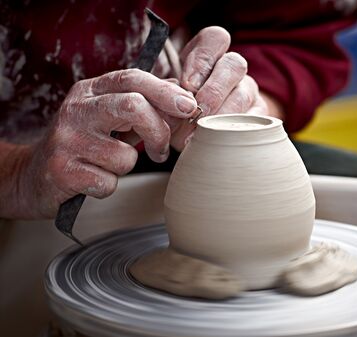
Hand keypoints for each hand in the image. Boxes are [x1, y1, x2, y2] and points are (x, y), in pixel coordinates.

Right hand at [13, 69, 196, 217]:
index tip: (189, 107)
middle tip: (160, 151)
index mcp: (90, 91)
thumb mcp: (108, 117)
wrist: (34, 176)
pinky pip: (109, 182)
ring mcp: (67, 140)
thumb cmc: (83, 145)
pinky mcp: (63, 170)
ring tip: (107, 165)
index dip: (166, 91)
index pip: (133, 79)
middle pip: (133, 107)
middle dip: (158, 131)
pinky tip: (92, 179)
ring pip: (125, 155)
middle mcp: (76, 110)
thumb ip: (141, 105)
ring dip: (126, 166)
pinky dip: (108, 186)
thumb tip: (182, 96)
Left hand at [168, 26, 268, 150]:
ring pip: (244, 94)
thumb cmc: (177, 111)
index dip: (203, 58)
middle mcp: (232, 70)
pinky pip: (256, 121)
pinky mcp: (258, 118)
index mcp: (209, 55)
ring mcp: (248, 92)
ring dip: (221, 114)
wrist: (195, 134)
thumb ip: (166, 95)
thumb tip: (169, 104)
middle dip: (213, 89)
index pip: (215, 38)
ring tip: (202, 133)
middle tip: (196, 112)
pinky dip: (235, 132)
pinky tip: (219, 142)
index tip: (187, 83)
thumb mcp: (167, 97)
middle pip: (234, 64)